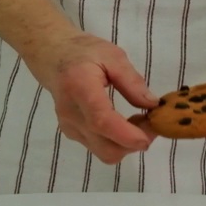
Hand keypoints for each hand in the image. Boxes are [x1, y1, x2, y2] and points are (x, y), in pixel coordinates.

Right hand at [27, 33, 158, 163]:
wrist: (52, 58)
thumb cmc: (84, 53)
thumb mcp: (113, 56)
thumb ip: (132, 81)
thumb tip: (152, 105)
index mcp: (80, 87)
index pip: (101, 120)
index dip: (127, 134)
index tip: (149, 135)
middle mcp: (71, 113)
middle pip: (105, 147)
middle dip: (134, 143)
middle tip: (152, 123)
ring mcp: (69, 127)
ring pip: (105, 153)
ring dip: (128, 144)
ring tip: (139, 121)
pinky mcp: (72, 134)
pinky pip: (100, 148)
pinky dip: (117, 142)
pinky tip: (124, 123)